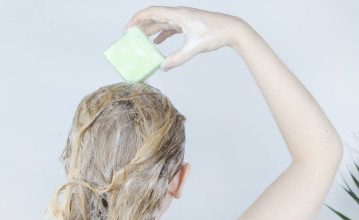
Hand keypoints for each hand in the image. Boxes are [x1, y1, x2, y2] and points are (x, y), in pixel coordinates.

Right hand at [125, 6, 245, 70]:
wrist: (232, 29)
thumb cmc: (215, 33)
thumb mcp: (194, 48)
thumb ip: (177, 59)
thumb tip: (163, 67)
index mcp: (178, 15)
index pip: (152, 12)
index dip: (138, 19)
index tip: (128, 28)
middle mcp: (179, 14)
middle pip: (154, 17)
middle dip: (141, 26)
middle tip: (130, 36)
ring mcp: (183, 19)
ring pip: (162, 22)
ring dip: (151, 30)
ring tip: (141, 40)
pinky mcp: (188, 24)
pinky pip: (170, 27)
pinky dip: (162, 34)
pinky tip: (158, 42)